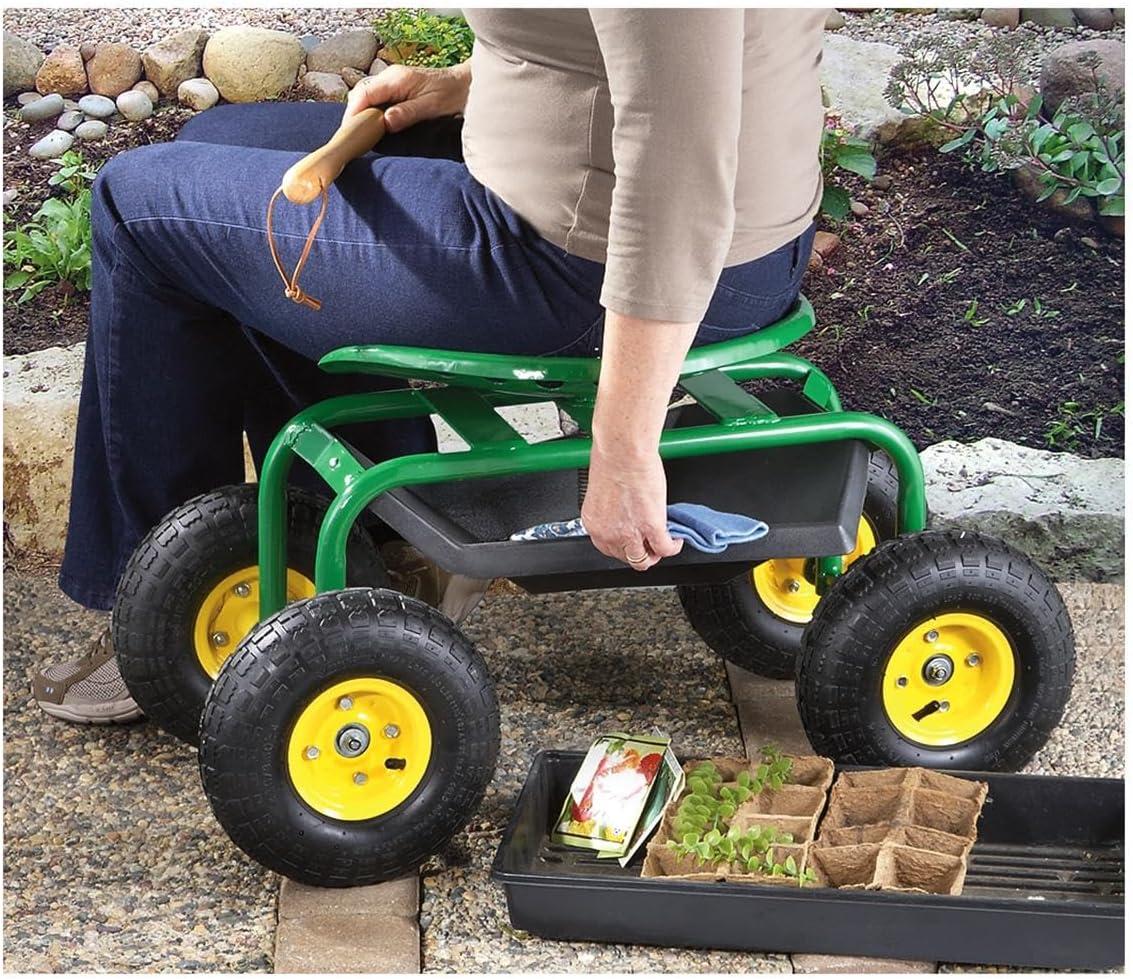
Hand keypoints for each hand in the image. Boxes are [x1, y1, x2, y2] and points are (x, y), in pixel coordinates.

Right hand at [344, 62, 470, 131]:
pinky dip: (371, 114)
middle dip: (354, 116)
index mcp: (396, 79)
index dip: (353, 114)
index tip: (349, 133)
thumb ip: (407, 113)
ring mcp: (391, 82)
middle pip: (360, 95)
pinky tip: (374, 128)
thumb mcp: (431, 106)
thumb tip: (385, 122)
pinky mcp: (395, 89)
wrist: (465, 84)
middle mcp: (390, 77)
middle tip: (354, 139)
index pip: (364, 94)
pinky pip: (376, 100)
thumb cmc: (451, 94)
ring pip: (366, 98)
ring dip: (362, 115)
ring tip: (362, 137)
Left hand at [581, 444, 682, 570]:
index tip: (632, 541)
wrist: (623, 451)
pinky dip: (672, 546)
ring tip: (662, 544)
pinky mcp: (651, 527)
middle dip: (639, 552)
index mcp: (594, 523)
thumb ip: (612, 508)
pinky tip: (675, 539)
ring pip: (643, 560)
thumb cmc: (611, 459)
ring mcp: (629, 533)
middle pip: (625, 557)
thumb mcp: (603, 492)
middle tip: (649, 544)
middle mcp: (608, 533)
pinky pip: (664, 547)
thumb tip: (624, 511)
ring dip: (654, 554)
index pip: (608, 548)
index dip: (623, 546)